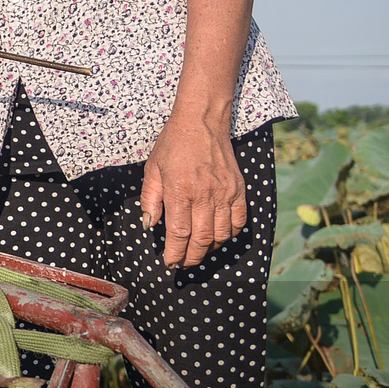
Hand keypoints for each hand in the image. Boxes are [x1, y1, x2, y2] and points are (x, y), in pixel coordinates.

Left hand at [140, 116, 245, 267]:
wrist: (202, 123)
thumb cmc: (173, 145)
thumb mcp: (152, 169)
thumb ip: (150, 199)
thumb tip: (149, 224)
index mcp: (180, 191)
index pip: (180, 233)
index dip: (175, 253)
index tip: (169, 263)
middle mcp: (205, 195)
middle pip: (202, 239)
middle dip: (191, 257)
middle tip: (182, 264)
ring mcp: (225, 194)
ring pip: (221, 234)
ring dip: (209, 249)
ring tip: (197, 252)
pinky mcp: (239, 190)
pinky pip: (238, 222)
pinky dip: (229, 234)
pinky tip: (217, 237)